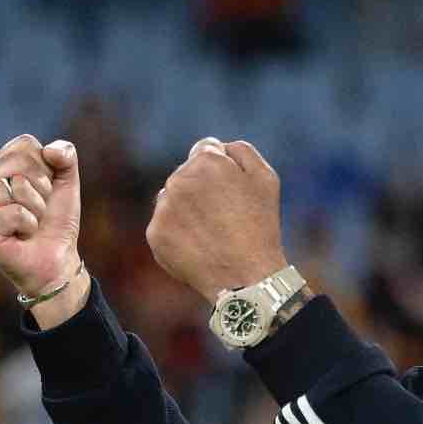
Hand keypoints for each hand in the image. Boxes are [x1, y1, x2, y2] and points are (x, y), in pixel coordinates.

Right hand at [0, 134, 81, 297]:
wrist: (55, 259)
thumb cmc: (55, 220)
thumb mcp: (66, 183)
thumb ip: (65, 156)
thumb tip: (49, 149)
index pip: (25, 144)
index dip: (47, 168)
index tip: (44, 189)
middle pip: (23, 162)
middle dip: (43, 188)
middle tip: (37, 209)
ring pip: (19, 187)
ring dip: (37, 208)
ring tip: (29, 223)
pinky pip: (17, 212)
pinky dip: (29, 225)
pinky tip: (20, 235)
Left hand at [146, 138, 286, 303]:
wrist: (246, 275)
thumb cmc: (260, 226)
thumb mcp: (266, 179)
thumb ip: (241, 151)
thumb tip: (221, 148)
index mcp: (207, 162)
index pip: (206, 150)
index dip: (223, 168)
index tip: (232, 190)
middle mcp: (179, 180)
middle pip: (187, 174)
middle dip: (202, 187)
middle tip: (225, 214)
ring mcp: (164, 208)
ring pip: (173, 198)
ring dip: (188, 208)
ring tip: (213, 231)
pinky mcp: (155, 234)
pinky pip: (165, 224)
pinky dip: (179, 232)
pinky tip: (200, 245)